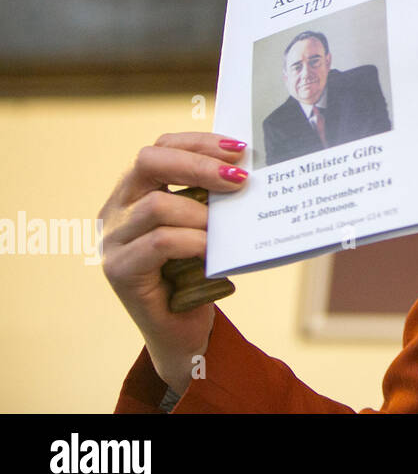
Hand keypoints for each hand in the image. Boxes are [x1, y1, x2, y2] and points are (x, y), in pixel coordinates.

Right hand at [99, 132, 249, 394]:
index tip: (239, 149)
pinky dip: (193, 242)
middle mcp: (116, 209)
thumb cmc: (198, 272)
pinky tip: (213, 250)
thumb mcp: (205, 225)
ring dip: (201, 213)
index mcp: (135, 191)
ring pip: (156, 206)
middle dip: (200, 164)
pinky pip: (159, 243)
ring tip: (226, 226)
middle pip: (149, 161)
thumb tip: (248, 166)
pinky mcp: (118, 271)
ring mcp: (112, 240)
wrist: (183, 331)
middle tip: (239, 178)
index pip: (161, 147)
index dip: (200, 142)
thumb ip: (211, 197)